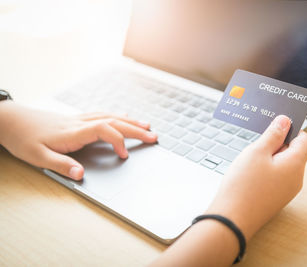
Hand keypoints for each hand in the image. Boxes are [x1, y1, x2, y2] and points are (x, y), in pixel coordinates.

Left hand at [0, 101, 156, 179]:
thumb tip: (81, 174)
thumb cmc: (23, 137)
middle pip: (114, 122)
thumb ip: (60, 165)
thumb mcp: (37, 156)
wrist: (11, 120)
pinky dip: (118, 117)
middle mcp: (80, 123)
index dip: (119, 141)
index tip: (125, 156)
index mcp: (73, 132)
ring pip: (111, 117)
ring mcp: (80, 119)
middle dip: (136, 129)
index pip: (105, 131)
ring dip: (130, 122)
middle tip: (154, 136)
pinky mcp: (77, 119)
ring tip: (146, 126)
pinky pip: (103, 115)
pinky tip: (124, 117)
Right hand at [206, 115, 306, 240]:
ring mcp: (286, 191)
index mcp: (296, 165)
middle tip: (257, 141)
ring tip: (250, 159)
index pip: (306, 139)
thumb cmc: (243, 185)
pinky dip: (266, 169)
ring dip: (269, 156)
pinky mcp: (275, 198)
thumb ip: (273, 135)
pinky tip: (249, 172)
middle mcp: (296, 179)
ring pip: (283, 165)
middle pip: (294, 152)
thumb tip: (285, 121)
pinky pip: (276, 177)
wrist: (232, 219)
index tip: (275, 125)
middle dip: (277, 143)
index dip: (292, 129)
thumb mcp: (257, 152)